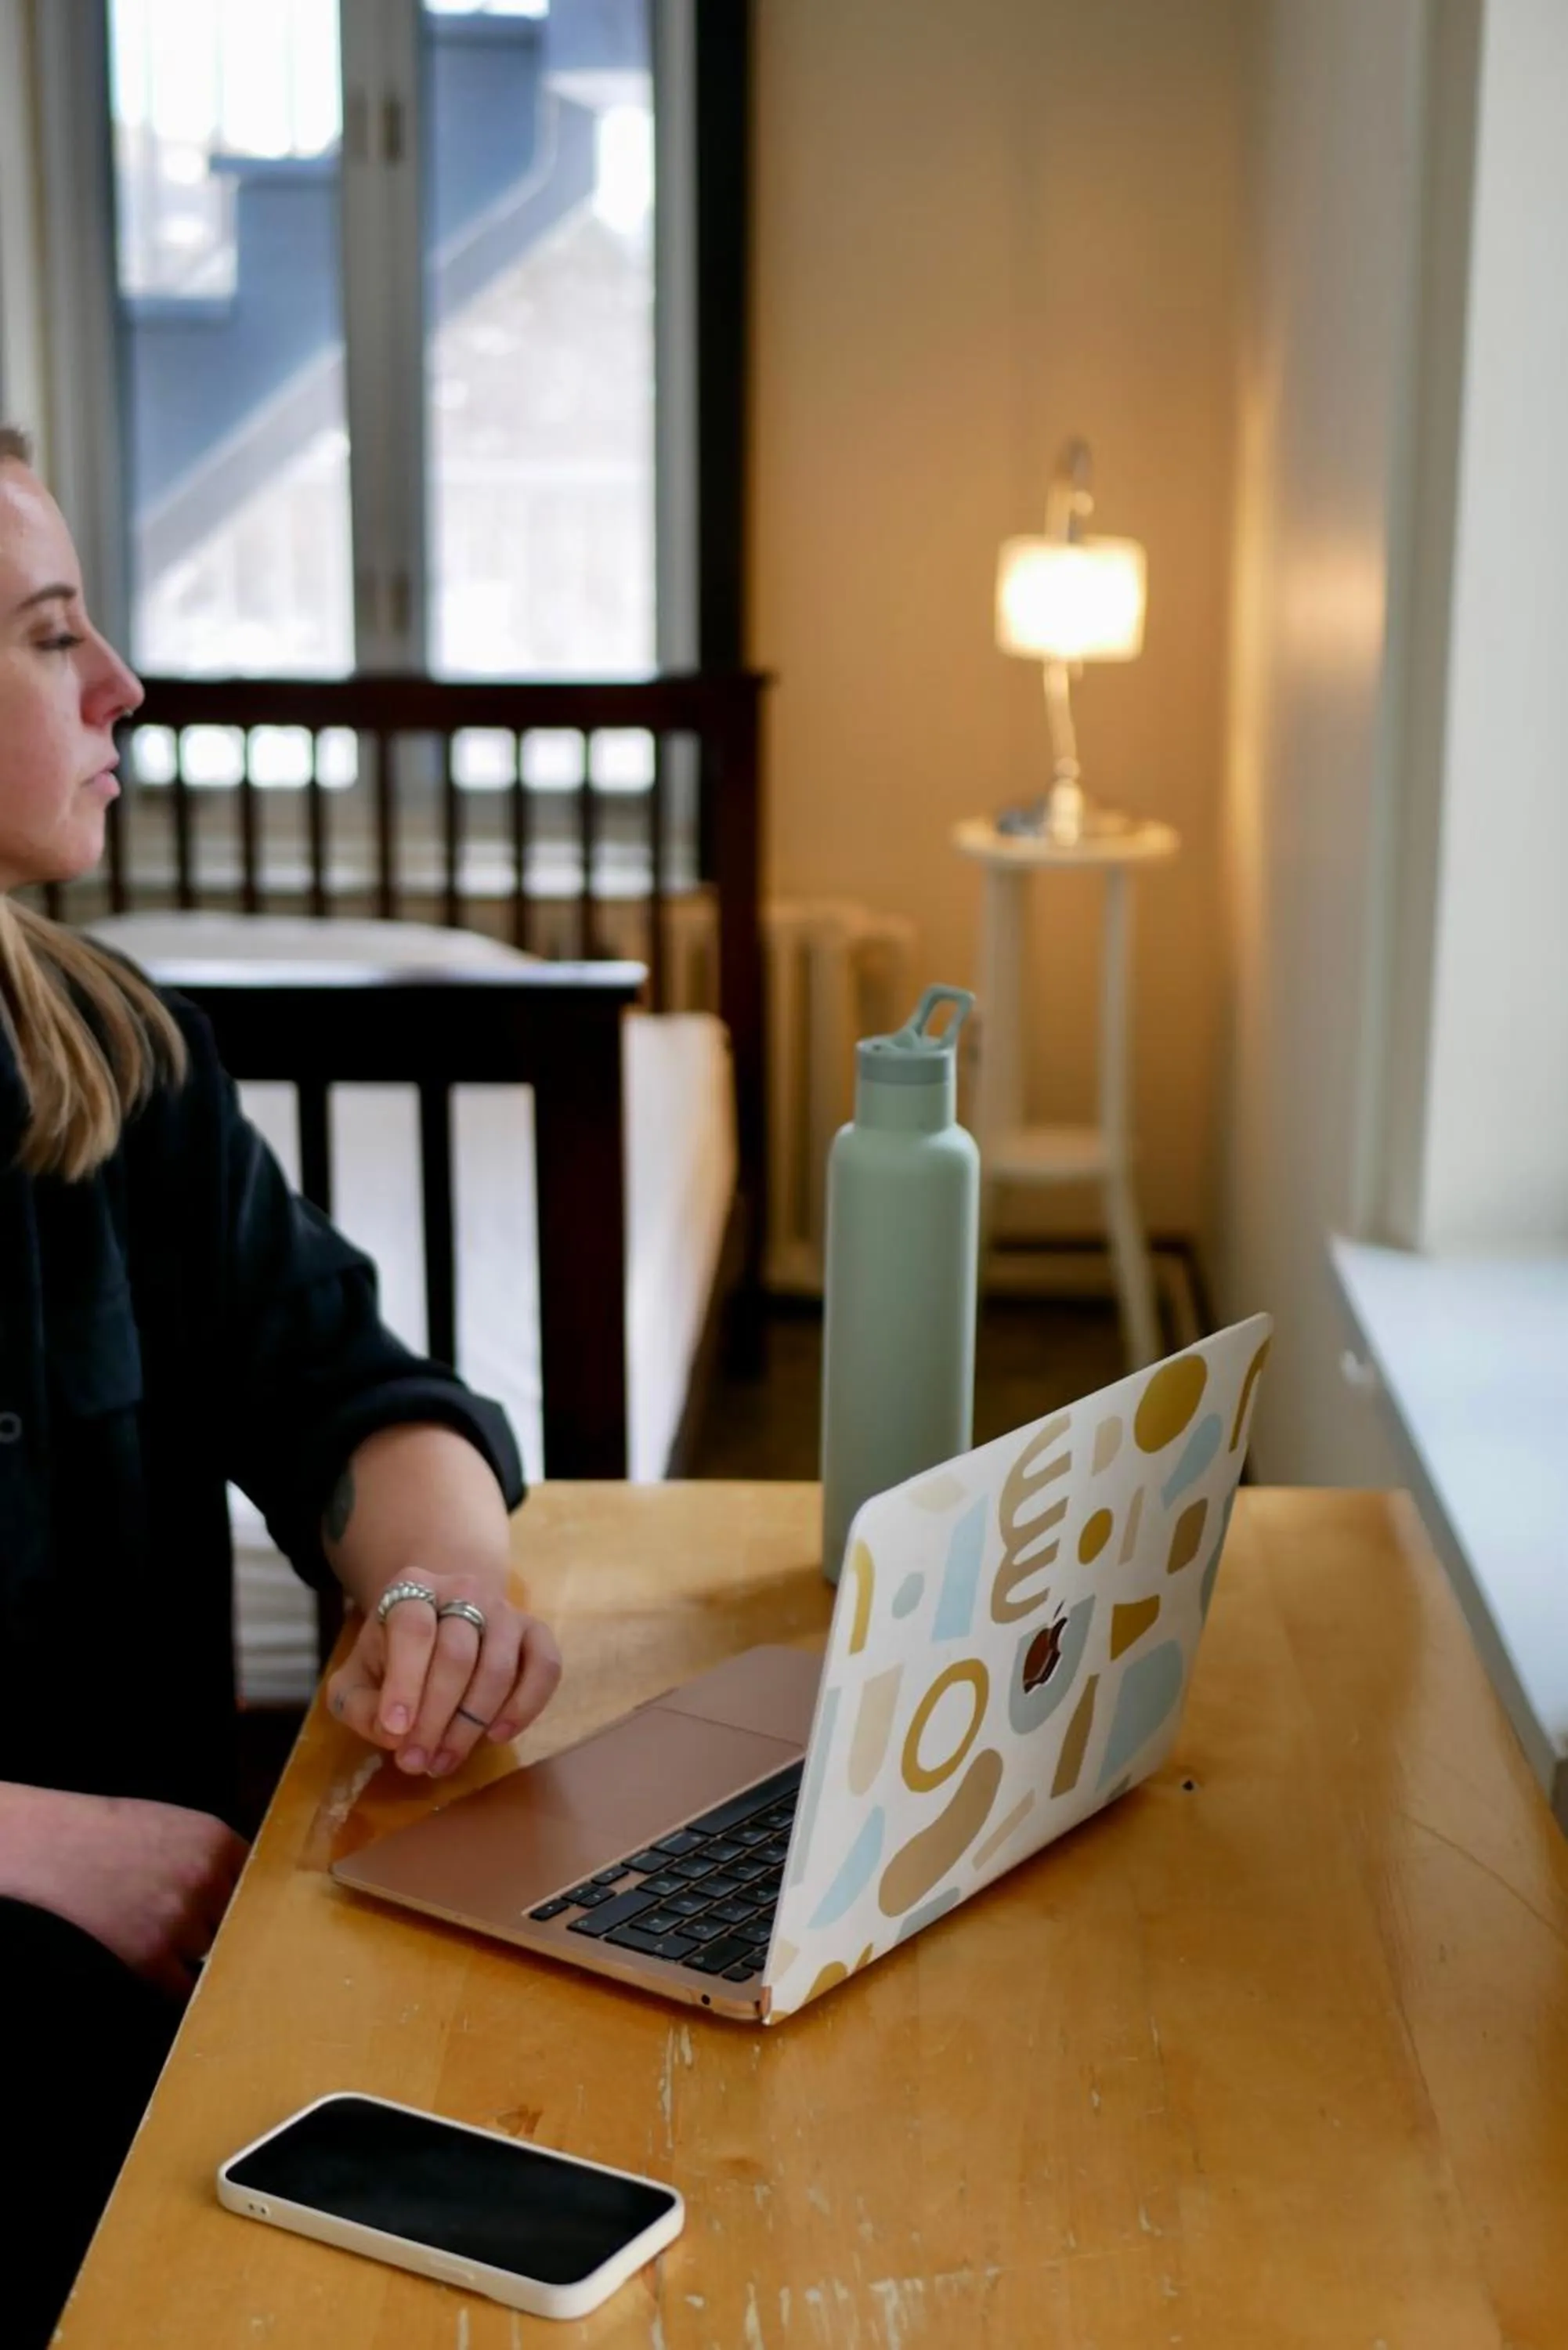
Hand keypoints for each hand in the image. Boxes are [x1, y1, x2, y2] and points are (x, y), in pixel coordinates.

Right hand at [0, 1787, 247, 2001]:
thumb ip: (220, 1854)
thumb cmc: (122, 1831)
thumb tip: (248, 1885)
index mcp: (219, 1843)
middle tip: (218, 1928)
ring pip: (213, 1950)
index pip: (259, 1880)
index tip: (256, 1909)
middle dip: (226, 1922)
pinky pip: (185, 1985)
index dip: (252, 1895)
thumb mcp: (186, 1824)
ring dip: (201, 1949)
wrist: (66, 1847)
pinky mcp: (151, 1956)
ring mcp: (180, 1921)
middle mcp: (208, 1882)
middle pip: (240, 1918)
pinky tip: (179, 1977)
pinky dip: (185, 1986)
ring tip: (176, 1936)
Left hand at [325, 1572, 561, 1779]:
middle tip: (416, 1762)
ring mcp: (505, 1609)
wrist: (439, 1618)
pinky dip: (525, 1705)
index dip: (405, 1682)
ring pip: (498, 1667)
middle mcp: (464, 1588)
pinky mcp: (535, 1632)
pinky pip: (545, 1667)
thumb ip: (358, 1704)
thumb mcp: (357, 1674)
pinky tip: (497, 1735)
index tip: (395, 1731)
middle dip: (435, 1717)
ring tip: (444, 1761)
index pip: (413, 1628)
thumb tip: (393, 1733)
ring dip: (471, 1724)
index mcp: (412, 1587)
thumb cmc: (392, 1653)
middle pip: (457, 1653)